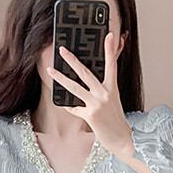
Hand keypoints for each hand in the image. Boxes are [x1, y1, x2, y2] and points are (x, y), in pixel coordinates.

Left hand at [46, 31, 136, 160]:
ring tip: (50, 70)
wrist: (121, 138)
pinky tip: (64, 103)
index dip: (110, 49)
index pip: (112, 64)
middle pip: (86, 73)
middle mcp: (105, 94)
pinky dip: (69, 106)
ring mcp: (97, 104)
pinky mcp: (90, 115)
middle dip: (72, 60)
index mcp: (112, 87)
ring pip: (74, 88)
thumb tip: (101, 76)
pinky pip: (74, 107)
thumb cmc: (115, 117)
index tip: (109, 34)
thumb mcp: (114, 98)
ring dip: (60, 78)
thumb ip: (107, 83)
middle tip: (62, 49)